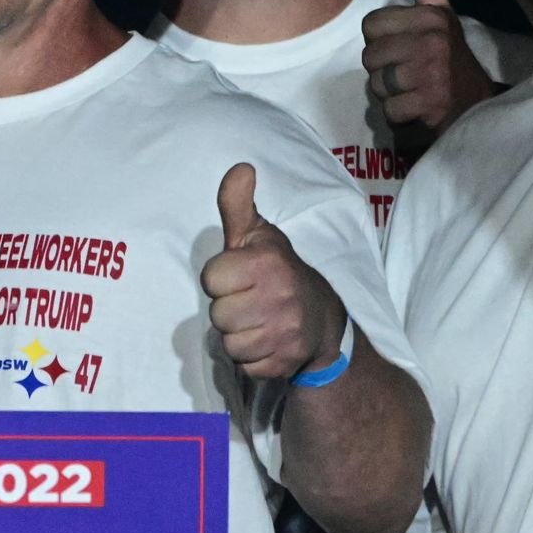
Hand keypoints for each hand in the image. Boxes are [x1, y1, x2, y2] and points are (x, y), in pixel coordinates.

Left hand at [202, 164, 346, 380]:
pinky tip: (267, 341)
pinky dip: (251, 357)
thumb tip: (240, 168)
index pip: (211, 279)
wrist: (322, 318)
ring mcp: (286, 332)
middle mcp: (280, 296)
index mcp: (267, 263)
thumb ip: (237, 204)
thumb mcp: (257, 235)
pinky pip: (244, 365)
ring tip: (258, 320)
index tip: (239, 276)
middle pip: (217, 314)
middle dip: (229, 309)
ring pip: (228, 342)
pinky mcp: (286, 361)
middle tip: (250, 300)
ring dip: (238, 335)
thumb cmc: (277, 271)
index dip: (221, 279)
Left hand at [361, 0, 495, 131]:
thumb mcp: (441, 14)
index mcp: (432, 17)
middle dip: (383, 69)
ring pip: (375, 83)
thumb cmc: (449, 58)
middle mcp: (434, 41)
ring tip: (416, 89)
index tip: (407, 47)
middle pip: (368, 56)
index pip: (370, 25)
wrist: (478, 107)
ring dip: (391, 93)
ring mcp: (433, 73)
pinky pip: (388, 110)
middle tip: (412, 72)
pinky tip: (420, 108)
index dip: (382, 40)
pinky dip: (400, 115)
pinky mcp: (430, 104)